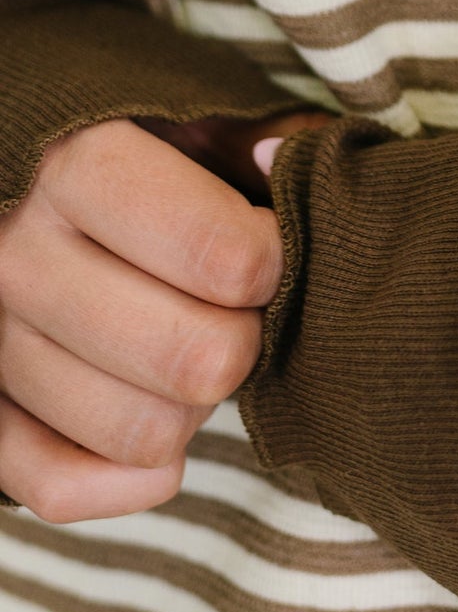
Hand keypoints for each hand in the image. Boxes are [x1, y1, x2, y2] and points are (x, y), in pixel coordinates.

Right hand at [0, 111, 320, 522]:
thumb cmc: (166, 164)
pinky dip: (136, 478)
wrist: (69, 212)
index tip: (271, 248)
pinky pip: (62, 488)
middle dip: (243, 341)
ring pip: (141, 434)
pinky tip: (168, 431)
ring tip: (192, 350)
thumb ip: (269, 141)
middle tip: (239, 312)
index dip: (275, 265)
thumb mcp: (214, 123)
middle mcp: (17, 255)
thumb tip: (277, 163)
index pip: (226, 258)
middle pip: (196, 360)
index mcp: (80, 166)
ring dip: (195, 409)